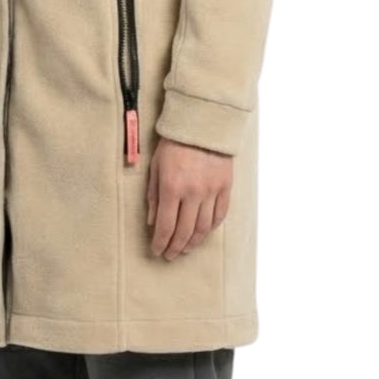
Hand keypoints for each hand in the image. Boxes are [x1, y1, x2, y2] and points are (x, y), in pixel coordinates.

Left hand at [146, 135, 232, 259]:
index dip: (161, 243)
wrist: (202, 123)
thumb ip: (154, 196)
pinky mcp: (225, 186)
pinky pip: (220, 215)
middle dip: (176, 247)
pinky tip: (204, 233)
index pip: (166, 226)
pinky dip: (211, 228)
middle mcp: (193, 192)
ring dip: (194, 242)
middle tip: (170, 255)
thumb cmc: (173, 143)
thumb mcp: (155, 166)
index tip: (157, 251)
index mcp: (172, 187)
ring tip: (186, 248)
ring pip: (204, 228)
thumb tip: (153, 223)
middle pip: (184, 231)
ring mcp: (211, 191)